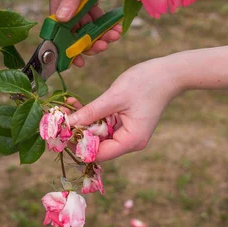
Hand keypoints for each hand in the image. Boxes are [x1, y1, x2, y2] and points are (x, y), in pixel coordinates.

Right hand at [48, 0, 121, 66]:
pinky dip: (106, 25)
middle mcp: (66, 0)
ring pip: (86, 26)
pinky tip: (117, 27)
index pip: (57, 27)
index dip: (66, 45)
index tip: (77, 60)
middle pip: (73, 30)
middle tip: (105, 46)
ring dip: (100, 34)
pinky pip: (96, 18)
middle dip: (88, 41)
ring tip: (115, 36)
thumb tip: (60, 19)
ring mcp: (79, 0)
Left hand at [67, 56, 182, 160]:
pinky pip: (103, 123)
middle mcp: (129, 141)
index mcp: (130, 141)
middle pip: (97, 145)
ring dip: (82, 122)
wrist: (169, 72)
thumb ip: (91, 112)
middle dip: (78, 132)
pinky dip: (91, 116)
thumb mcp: (114, 97)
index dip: (78, 145)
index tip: (60, 132)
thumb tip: (68, 123)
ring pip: (98, 133)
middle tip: (58, 118)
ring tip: (66, 107)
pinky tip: (76, 104)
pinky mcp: (125, 122)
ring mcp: (127, 132)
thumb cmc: (146, 83)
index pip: (98, 154)